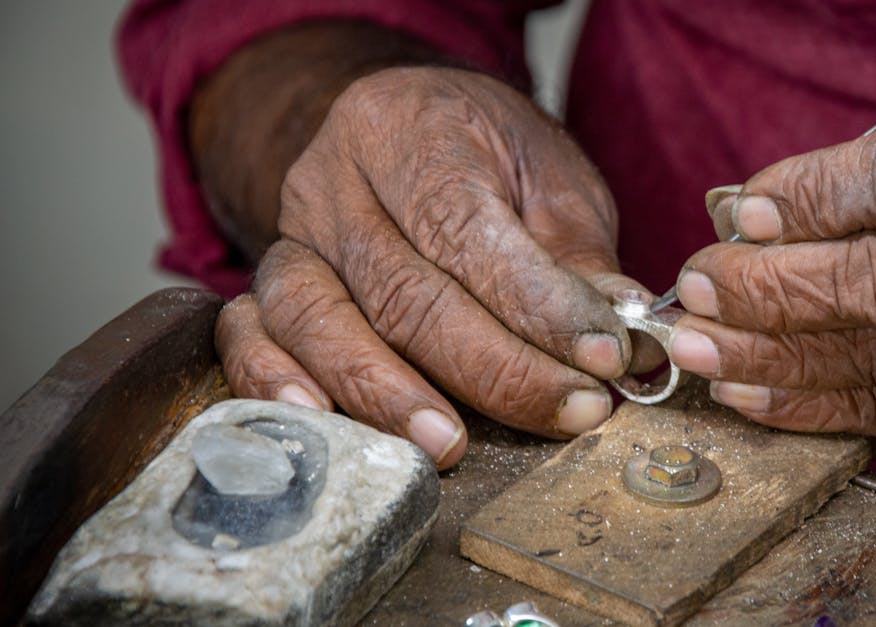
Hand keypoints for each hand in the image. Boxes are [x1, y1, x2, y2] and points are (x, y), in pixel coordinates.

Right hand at [215, 67, 656, 468]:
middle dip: (494, 368)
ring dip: (388, 394)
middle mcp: (335, 179)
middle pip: (403, 291)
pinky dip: (276, 383)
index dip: (538, 306)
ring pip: (321, 320)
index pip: (467, 230)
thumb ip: (578, 259)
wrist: (404, 127)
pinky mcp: (265, 283)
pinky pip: (247, 336)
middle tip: (570, 411)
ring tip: (450, 445)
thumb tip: (623, 337)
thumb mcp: (549, 179)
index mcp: (413, 130)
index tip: (603, 358)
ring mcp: (290, 234)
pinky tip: (324, 422)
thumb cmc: (485, 155)